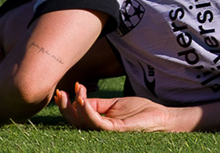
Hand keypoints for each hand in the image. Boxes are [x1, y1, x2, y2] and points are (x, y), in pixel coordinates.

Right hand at [56, 84, 185, 132]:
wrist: (160, 116)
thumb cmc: (139, 111)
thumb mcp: (115, 104)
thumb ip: (97, 103)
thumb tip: (79, 97)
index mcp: (98, 123)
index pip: (77, 115)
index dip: (68, 104)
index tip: (66, 89)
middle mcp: (98, 129)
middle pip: (74, 121)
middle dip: (65, 108)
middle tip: (59, 94)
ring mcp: (106, 131)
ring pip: (82, 123)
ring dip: (74, 108)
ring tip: (72, 94)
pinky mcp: (114, 130)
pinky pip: (96, 122)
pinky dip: (87, 111)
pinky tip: (82, 101)